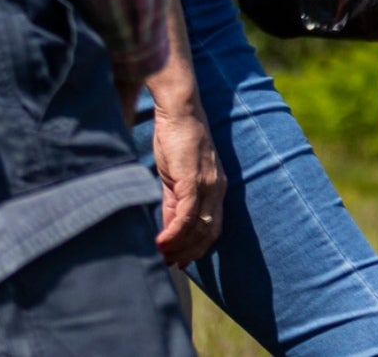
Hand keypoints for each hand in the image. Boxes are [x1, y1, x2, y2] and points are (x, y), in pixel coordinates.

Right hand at [149, 96, 225, 266]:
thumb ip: (174, 203)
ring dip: (179, 247)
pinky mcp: (193, 180)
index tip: (181, 261)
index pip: (212, 227)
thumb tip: (168, 230)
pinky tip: (160, 242)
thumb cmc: (176, 141)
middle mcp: (217, 189)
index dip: (198, 248)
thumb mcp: (176, 177)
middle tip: (169, 264)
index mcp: (216, 188)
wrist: (179, 113)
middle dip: (189, 253)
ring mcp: (208, 185)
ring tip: (161, 256)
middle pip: (208, 233)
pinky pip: (186, 215)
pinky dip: (174, 233)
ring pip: (197, 228)